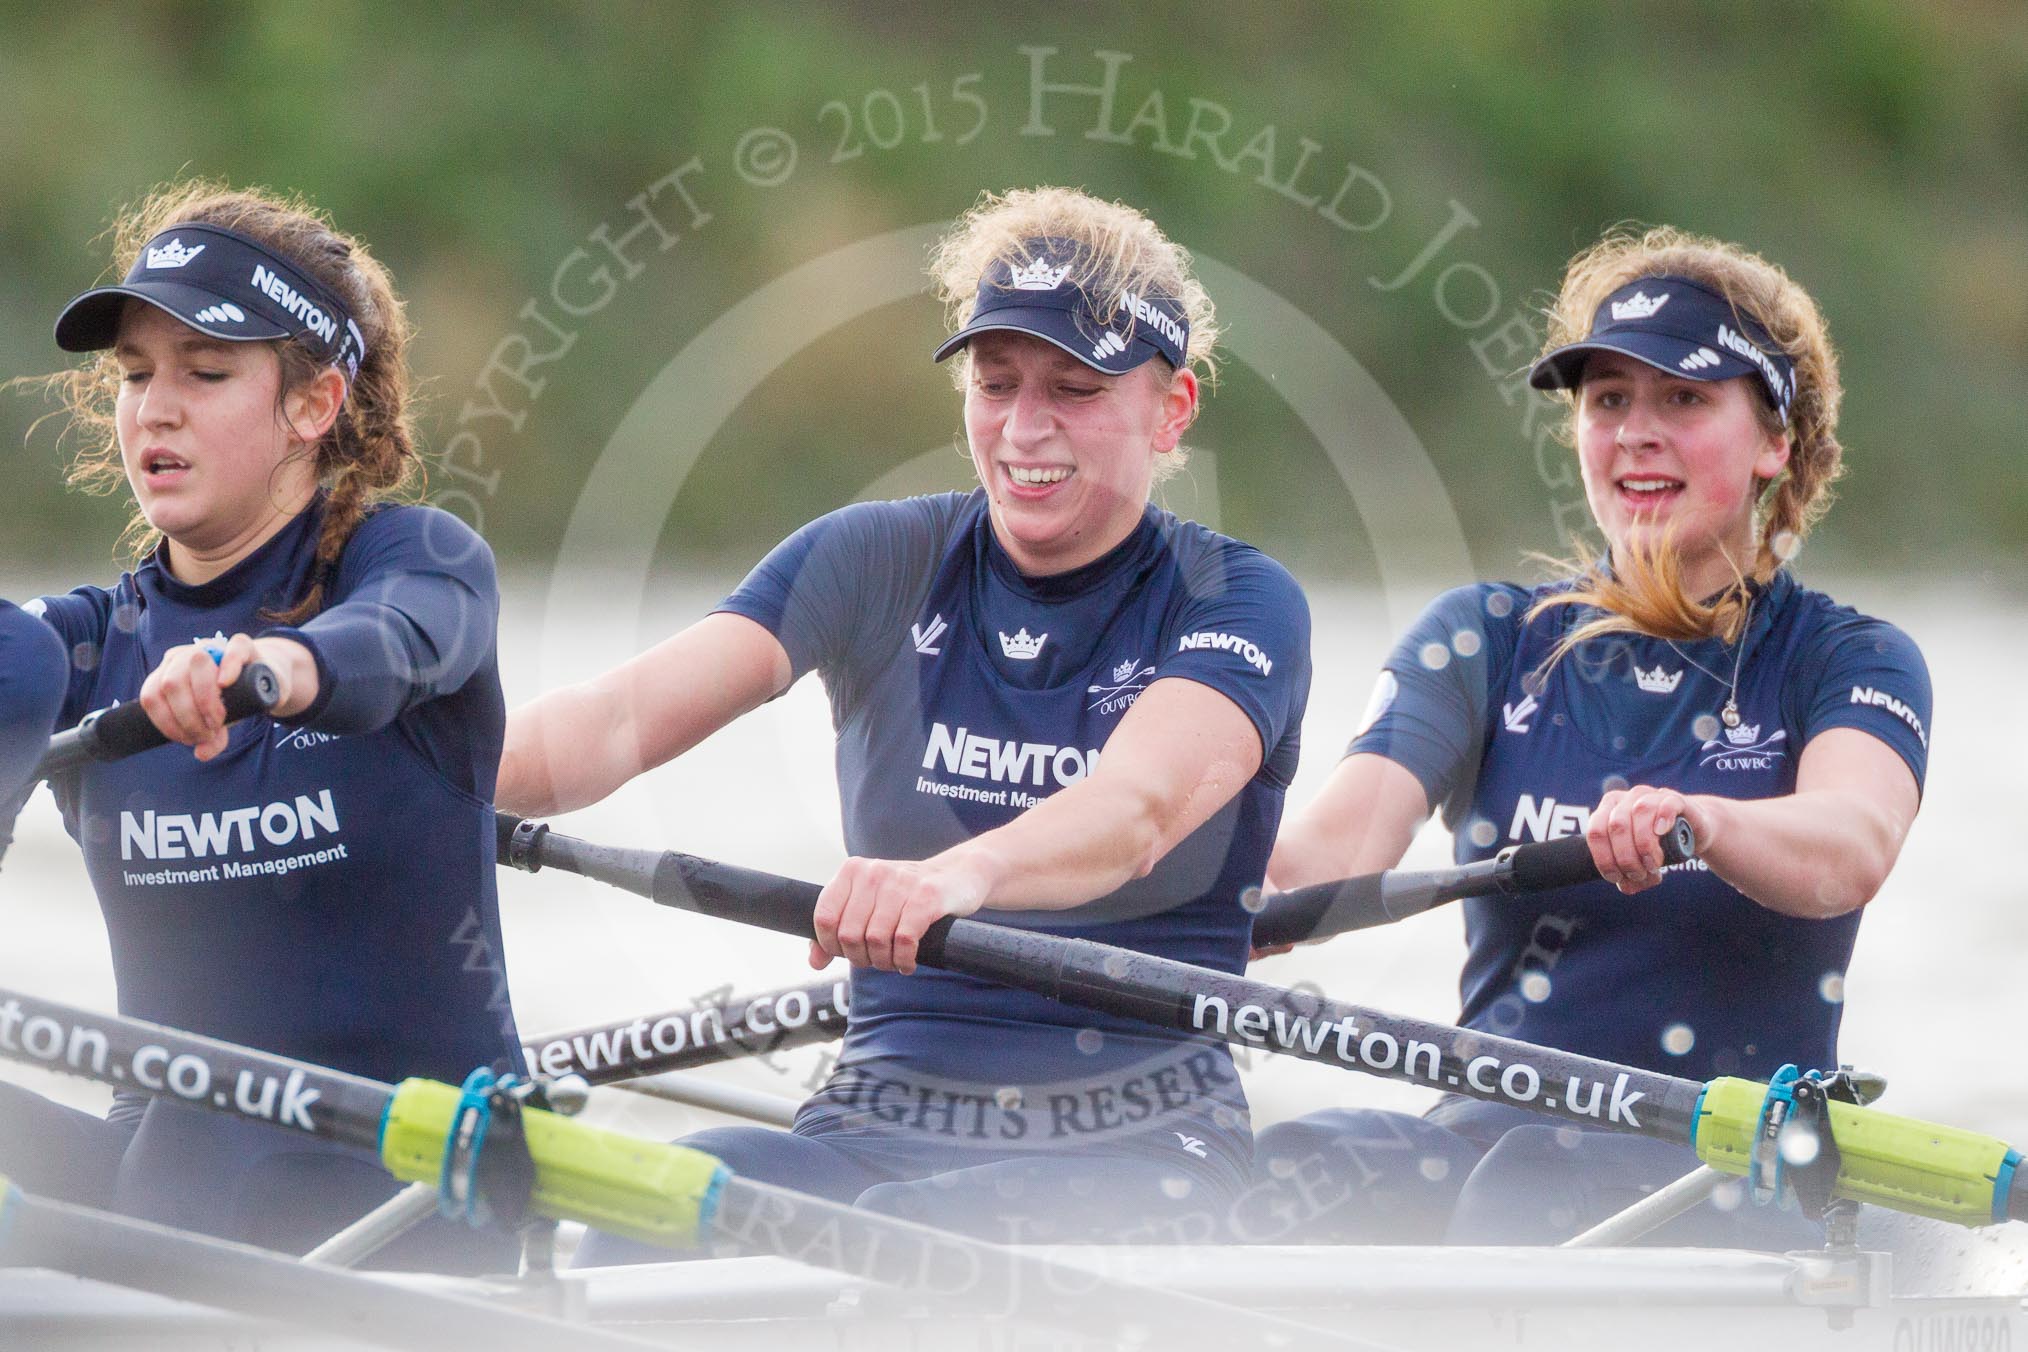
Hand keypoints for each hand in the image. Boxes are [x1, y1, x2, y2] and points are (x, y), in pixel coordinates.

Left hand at [139, 634, 310, 761]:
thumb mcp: (216, 722)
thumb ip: (208, 738)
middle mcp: (184, 657)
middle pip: (172, 683)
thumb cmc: (234, 700)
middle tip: (208, 734)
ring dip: (205, 701)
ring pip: (195, 664)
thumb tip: (202, 754)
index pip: (151, 695)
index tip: (187, 739)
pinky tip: (227, 684)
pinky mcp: (241, 644)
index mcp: (167, 673)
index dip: (166, 722)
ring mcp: (212, 647)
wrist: (266, 679)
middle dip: (188, 717)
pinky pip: (230, 651)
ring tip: (219, 722)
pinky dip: (227, 668)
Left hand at [810, 854, 991, 973]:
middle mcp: (874, 873)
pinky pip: (904, 940)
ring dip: (884, 962)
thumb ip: (837, 929)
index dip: (831, 945)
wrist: (958, 875)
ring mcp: (901, 883)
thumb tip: (814, 961)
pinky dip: (904, 959)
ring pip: (877, 940)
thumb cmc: (906, 896)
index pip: (824, 917)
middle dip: (861, 958)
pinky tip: (908, 961)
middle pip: (850, 934)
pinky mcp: (927, 897)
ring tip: (894, 962)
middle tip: (876, 961)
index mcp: (852, 871)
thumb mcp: (869, 904)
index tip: (847, 953)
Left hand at [1586, 785, 1716, 893]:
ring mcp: (1650, 795)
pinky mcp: (1675, 798)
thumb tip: (1626, 887)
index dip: (1604, 859)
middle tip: (1640, 874)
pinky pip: (1666, 803)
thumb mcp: (1639, 862)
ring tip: (1653, 864)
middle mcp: (1626, 800)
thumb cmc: (1657, 846)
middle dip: (1626, 857)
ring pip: (1640, 812)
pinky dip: (1663, 818)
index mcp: (1607, 811)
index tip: (1617, 878)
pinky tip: (1662, 833)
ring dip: (1645, 844)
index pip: (1595, 833)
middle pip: (1617, 826)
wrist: (1691, 830)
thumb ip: (1629, 876)